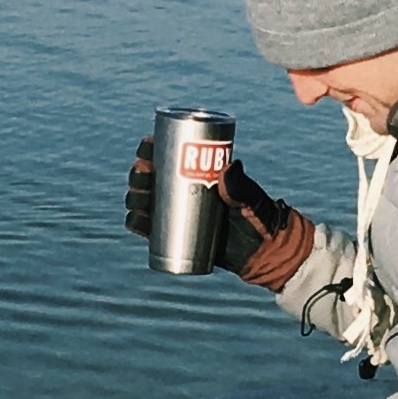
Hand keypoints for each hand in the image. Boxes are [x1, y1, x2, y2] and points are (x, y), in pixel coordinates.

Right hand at [123, 137, 304, 282]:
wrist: (262, 251)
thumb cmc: (260, 217)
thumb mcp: (252, 198)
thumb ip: (242, 185)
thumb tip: (230, 165)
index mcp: (198, 172)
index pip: (169, 154)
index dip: (152, 149)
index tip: (148, 147)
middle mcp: (183, 189)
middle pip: (151, 177)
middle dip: (140, 174)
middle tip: (143, 174)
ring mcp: (178, 212)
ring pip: (146, 200)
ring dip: (136, 196)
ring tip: (139, 198)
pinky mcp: (175, 234)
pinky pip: (149, 228)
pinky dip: (138, 223)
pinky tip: (134, 219)